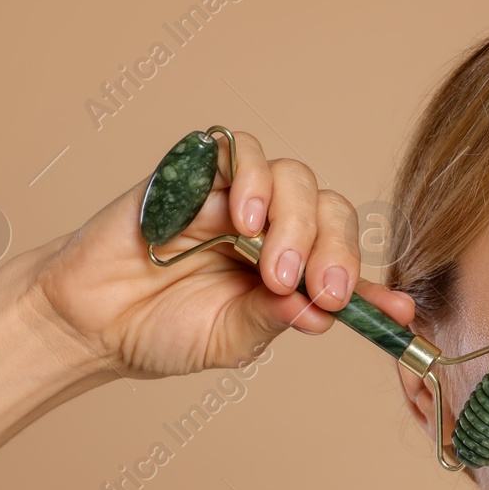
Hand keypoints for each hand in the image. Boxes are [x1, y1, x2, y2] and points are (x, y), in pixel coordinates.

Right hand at [23, 129, 415, 379]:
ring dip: (297, 221)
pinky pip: (241, 150)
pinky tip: (242, 220)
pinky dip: (254, 178)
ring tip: (272, 267)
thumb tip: (324, 314)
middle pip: (331, 213)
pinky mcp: (198, 172)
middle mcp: (273, 230)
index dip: (376, 286)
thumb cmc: (160, 330)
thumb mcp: (231, 339)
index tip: (399, 312)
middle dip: (336, 253)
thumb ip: (277, 320)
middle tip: (321, 291)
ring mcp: (238, 198)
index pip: (346, 266)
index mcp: (291, 272)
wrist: (89, 319)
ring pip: (297, 178)